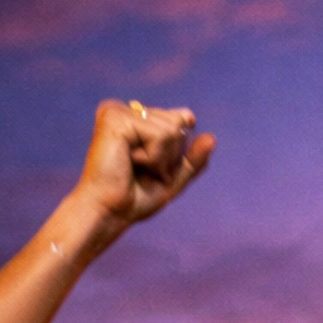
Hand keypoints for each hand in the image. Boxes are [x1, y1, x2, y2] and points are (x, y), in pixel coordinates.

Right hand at [75, 99, 214, 233]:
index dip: (174, 153)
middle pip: (177, 123)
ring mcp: (118, 110)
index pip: (179, 121)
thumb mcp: (172, 179)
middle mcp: (126, 110)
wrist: (109, 213)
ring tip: (135, 168)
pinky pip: (160, 135)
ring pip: (171, 129)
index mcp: (135, 119)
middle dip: (169, 156)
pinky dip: (153, 157)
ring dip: (161, 159)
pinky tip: (130, 163)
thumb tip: (212, 138)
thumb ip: (192, 159)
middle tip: (143, 171)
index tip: (150, 168)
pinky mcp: (115, 117)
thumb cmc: (134, 199)